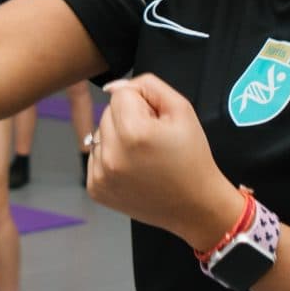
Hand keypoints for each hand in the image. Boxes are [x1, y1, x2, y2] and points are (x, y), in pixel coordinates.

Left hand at [87, 74, 241, 247]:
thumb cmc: (192, 158)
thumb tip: (113, 86)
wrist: (194, 204)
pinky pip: (95, 157)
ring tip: (142, 156)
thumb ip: (148, 85)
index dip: (143, 104)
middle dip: (128, 120)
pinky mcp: (96, 189)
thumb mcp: (182, 109)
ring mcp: (101, 175)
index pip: (120, 94)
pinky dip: (111, 159)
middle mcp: (111, 155)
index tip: (157, 124)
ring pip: (99, 134)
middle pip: (107, 113)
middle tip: (152, 141)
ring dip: (117, 139)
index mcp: (133, 132)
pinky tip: (132, 169)